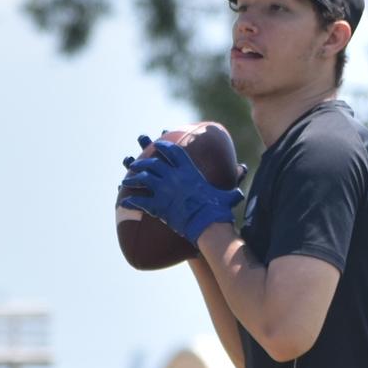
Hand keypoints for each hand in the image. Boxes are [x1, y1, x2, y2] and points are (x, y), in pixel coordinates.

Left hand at [121, 138, 243, 244]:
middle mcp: (174, 177)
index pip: (174, 152)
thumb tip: (243, 170)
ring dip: (133, 178)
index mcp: (189, 171)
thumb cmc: (218, 209)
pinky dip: (131, 200)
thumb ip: (232, 180)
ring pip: (143, 179)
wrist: (208, 224)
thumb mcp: (226, 193)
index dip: (164, 146)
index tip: (157, 143)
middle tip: (135, 162)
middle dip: (142, 161)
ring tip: (126, 180)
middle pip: (153, 163)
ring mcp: (164, 190)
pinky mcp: (158, 205)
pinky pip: (140, 200)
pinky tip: (124, 201)